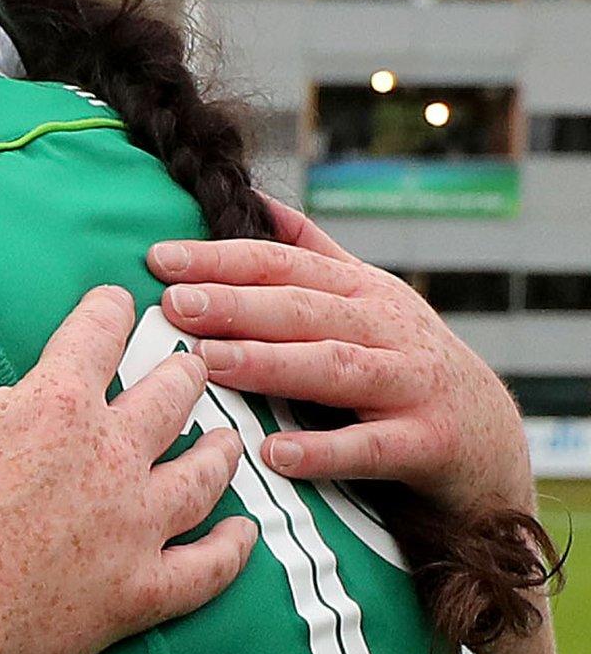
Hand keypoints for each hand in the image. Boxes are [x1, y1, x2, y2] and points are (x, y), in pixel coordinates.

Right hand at [0, 271, 255, 653]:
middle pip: (167, 400)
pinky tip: (244, 536)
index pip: (97, 335)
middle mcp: (110, 458)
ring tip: (230, 439)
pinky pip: (204, 570)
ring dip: (220, 452)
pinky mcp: (134, 595)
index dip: (109, 310)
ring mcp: (131, 530)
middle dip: (183, 371)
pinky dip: (233, 551)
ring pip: (200, 480)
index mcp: (56, 403)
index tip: (118, 300)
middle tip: (193, 361)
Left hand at [147, 194, 532, 516]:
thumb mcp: (368, 296)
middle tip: (174, 304)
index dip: (221, 259)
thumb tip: (255, 199)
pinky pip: (372, 447)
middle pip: (301, 309)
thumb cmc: (406, 361)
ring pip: (333, 367)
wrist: (493, 438)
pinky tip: (275, 454)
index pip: (282, 265)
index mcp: (359, 291)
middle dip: (235, 303)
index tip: (159, 259)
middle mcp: (385, 328)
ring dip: (268, 364)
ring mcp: (410, 383)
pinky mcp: (428, 442)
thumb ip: (313, 249)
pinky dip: (325, 450)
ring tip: (209, 363)